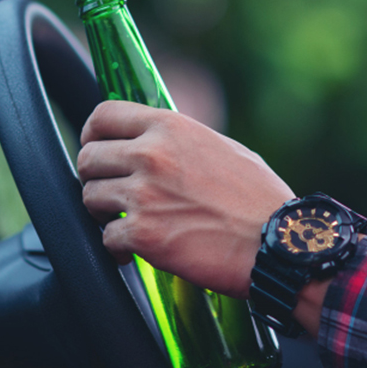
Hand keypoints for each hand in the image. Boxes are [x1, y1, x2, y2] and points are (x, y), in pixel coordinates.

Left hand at [77, 101, 294, 298]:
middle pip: (88, 158)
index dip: (94, 134)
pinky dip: (118, 248)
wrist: (278, 244)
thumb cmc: (261, 201)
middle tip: (112, 196)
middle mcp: (151, 155)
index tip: (97, 149)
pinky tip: (134, 253)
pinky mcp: (142, 234)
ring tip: (127, 224)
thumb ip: (183, 142)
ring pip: (90, 198)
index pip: (104, 114)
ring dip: (104, 214)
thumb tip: (159, 143)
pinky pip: (106, 238)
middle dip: (96, 179)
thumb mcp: (223, 148)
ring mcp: (143, 194)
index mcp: (171, 127)